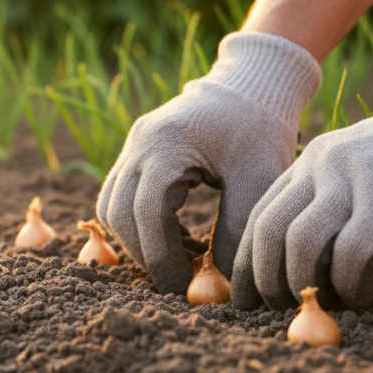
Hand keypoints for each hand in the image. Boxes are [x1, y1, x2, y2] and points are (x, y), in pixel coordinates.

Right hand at [96, 32, 320, 293]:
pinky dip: (138, 223)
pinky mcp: (136, 151)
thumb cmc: (261, 130)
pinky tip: (174, 235)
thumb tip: (220, 282)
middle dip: (144, 253)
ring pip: (111, 206)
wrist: (252, 86)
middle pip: (118, 213)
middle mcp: (139, 143)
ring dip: (137, 239)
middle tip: (178, 279)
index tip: (182, 286)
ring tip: (178, 258)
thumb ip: (237, 228)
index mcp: (167, 144)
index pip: (146, 213)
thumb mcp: (259, 179)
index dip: (160, 256)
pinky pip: (119, 196)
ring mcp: (132, 145)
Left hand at [232, 53, 372, 310]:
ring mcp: (355, 183)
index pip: (261, 214)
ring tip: (320, 304)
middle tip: (274, 309)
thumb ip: (326, 203)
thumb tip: (299, 262)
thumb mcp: (357, 170)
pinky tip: (360, 297)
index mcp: (311, 161)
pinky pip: (352, 254)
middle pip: (270, 230)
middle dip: (265, 278)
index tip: (245, 296)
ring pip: (302, 243)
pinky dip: (349, 285)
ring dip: (303, 285)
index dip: (247, 260)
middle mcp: (323, 167)